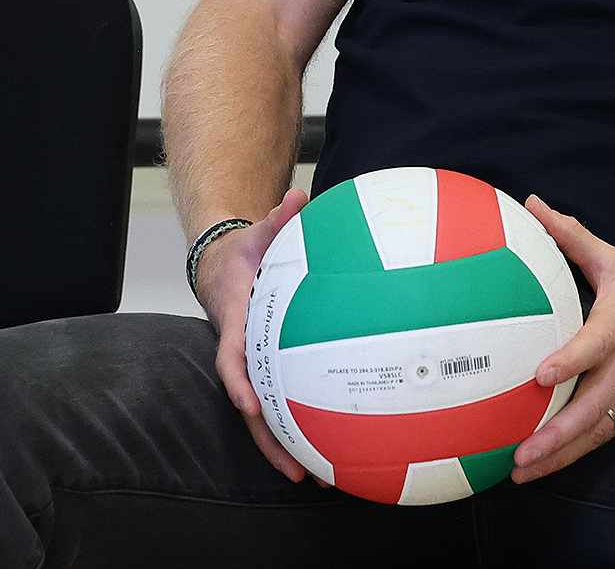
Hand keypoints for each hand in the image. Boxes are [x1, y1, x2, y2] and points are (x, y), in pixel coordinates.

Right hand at [196, 187, 309, 481]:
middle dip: (269, 437)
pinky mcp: (271, 368)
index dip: (239, 381)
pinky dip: (300, 423)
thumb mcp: (258, 233)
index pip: (231, 357)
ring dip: (286, 444)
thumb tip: (298, 195)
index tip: (249, 402)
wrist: (226, 264)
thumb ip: (278, 217)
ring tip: (313, 477)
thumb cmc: (245, 251)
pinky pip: (284, 399)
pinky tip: (329, 445)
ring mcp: (256, 364)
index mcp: (236, 323)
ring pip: (266, 413)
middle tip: (297, 468)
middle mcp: (243, 351)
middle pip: (250, 404)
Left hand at [510, 196, 614, 482]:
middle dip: (555, 435)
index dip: (571, 362)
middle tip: (520, 453)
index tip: (542, 376)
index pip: (595, 347)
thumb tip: (532, 205)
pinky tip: (544, 466)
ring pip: (596, 431)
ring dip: (560, 455)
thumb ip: (571, 237)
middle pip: (592, 407)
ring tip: (522, 472)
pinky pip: (603, 435)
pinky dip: (574, 453)